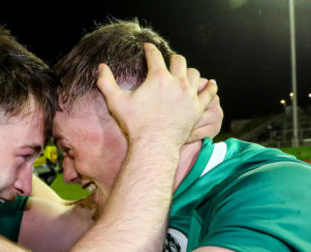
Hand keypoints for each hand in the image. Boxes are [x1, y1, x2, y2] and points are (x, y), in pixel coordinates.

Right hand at [96, 43, 217, 150]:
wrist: (154, 145)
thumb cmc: (135, 125)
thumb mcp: (116, 102)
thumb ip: (106, 83)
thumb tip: (101, 67)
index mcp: (158, 77)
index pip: (155, 56)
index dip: (150, 49)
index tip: (148, 47)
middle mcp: (177, 82)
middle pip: (179, 61)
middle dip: (172, 59)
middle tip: (168, 61)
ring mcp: (189, 95)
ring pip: (194, 73)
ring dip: (188, 71)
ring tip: (184, 73)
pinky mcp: (197, 108)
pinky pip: (208, 93)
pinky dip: (210, 87)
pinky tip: (210, 84)